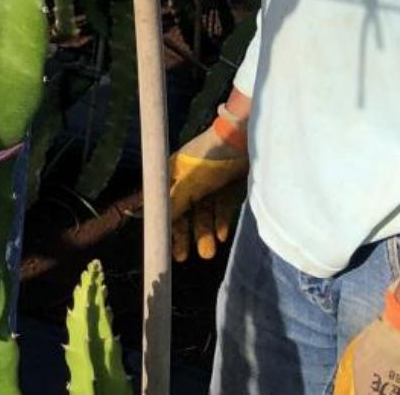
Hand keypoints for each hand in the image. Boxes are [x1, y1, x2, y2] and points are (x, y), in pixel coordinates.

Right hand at [169, 102, 249, 261]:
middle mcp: (190, 179)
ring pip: (203, 212)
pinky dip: (220, 221)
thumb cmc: (211, 159)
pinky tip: (222, 236)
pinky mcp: (228, 186)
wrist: (244, 140)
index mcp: (174, 173)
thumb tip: (155, 221)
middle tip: (184, 258)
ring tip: (208, 254)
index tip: (165, 246)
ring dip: (204, 232)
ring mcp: (210, 183)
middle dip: (185, 234)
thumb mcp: (189, 183)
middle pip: (184, 211)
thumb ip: (174, 203)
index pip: (166, 204)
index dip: (166, 225)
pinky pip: (221, 207)